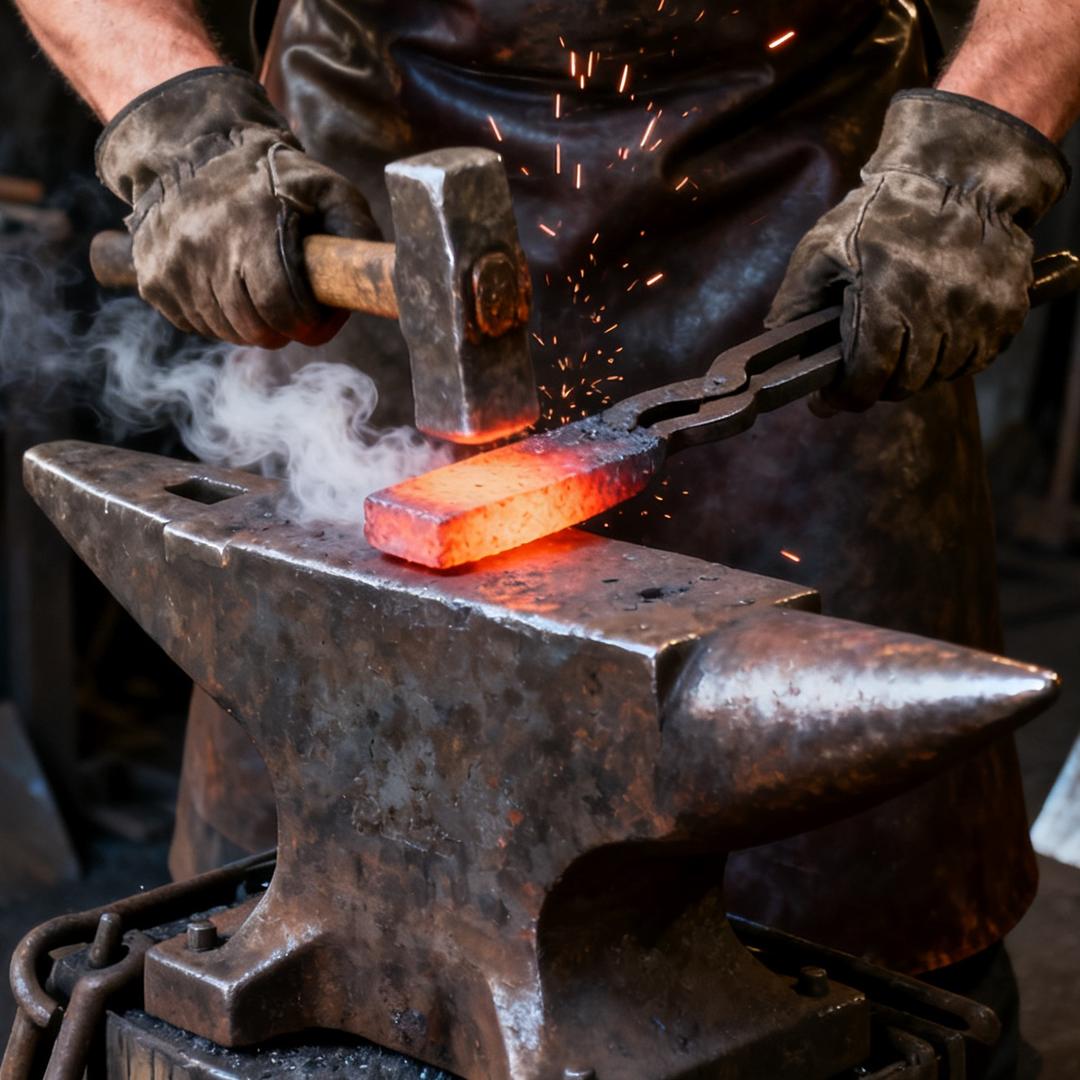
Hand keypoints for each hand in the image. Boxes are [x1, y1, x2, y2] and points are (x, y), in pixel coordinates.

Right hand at [96, 67, 377, 347]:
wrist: (190, 147)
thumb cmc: (272, 176)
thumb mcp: (326, 189)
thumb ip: (356, 233)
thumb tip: (373, 283)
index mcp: (252, 225)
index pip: (284, 308)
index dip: (307, 321)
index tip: (314, 312)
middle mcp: (204, 246)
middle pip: (256, 330)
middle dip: (282, 326)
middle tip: (289, 304)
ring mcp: (172, 265)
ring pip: (226, 332)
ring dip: (250, 324)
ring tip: (257, 288)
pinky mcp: (152, 278)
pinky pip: (195, 324)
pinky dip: (216, 316)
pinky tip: (224, 282)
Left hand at [766, 89, 1068, 411]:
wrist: (962, 174)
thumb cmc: (883, 212)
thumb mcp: (823, 247)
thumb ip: (795, 300)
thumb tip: (777, 343)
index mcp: (886, 300)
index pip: (866, 379)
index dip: (844, 396)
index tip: (830, 399)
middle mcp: (937, 312)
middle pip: (903, 384)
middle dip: (878, 382)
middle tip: (866, 365)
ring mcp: (978, 314)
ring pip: (939, 375)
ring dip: (916, 370)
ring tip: (902, 340)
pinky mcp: (1008, 313)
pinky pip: (975, 360)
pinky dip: (952, 357)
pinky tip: (936, 332)